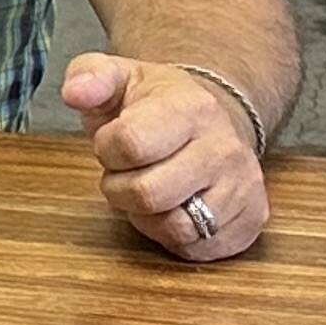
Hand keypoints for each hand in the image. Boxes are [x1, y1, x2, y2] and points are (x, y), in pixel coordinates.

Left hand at [62, 55, 267, 260]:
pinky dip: (173, 236)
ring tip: (150, 188)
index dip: (107, 150)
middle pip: (149, 194)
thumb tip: (75, 92)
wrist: (214, 120)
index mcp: (192, 107)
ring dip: (146, 216)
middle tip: (126, 172)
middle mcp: (225, 148)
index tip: (112, 143)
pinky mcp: (250, 220)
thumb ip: (89, 76)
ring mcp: (243, 186)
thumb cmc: (157, 106)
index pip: (130, 143)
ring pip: (176, 227)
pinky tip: (175, 207)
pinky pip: (196, 248)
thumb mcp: (120, 78)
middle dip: (120, 188)